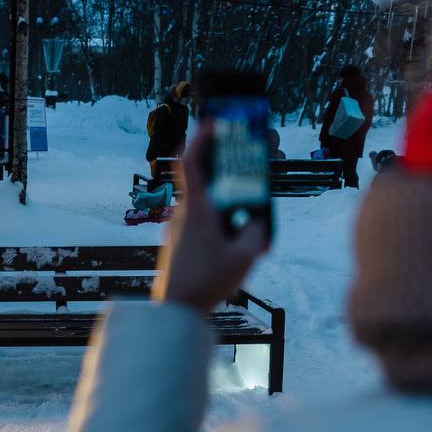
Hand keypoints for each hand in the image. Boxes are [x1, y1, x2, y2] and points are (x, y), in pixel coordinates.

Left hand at [151, 124, 268, 313]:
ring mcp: (180, 227)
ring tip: (250, 211)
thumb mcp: (244, 256)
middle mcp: (184, 213)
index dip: (202, 137)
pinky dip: (221, 219)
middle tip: (244, 159)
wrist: (176, 309)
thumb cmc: (206, 281)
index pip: (191, 161)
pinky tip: (239, 237)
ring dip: (227, 199)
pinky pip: (204, 220)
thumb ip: (254, 232)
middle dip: (224, 165)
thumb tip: (254, 222)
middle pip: (202, 178)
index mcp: (196, 208)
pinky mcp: (181, 241)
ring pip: (206, 202)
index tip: (216, 122)